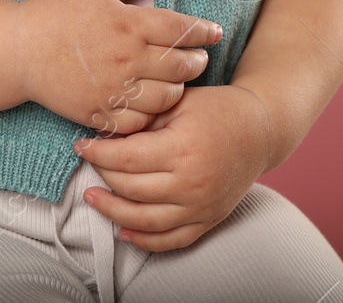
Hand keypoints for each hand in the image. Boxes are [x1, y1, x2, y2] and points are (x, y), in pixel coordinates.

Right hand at [15, 0, 223, 134]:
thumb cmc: (53, 12)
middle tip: (198, 58)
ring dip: (178, 89)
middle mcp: (127, 59)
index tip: (213, 32)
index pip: (181, 29)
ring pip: (167, 98)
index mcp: (129, 24)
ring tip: (177, 82)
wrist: (17, 50)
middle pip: (181, 66)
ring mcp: (114, 89)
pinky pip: (139, 122)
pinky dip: (151, 115)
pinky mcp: (100, 112)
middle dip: (196, 62)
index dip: (203, 31)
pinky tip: (151, 105)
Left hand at [71, 83, 275, 251]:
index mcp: (182, 148)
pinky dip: (144, 240)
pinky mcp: (208, 220)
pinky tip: (123, 230)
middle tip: (89, 162)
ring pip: (145, 221)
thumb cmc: (217, 109)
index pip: (125, 159)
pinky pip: (171, 240)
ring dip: (112, 211)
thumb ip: (143, 118)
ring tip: (92, 197)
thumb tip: (104, 132)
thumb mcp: (178, 101)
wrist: (260, 130)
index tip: (82, 145)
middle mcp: (192, 183)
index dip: (97, 153)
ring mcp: (201, 207)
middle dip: (102, 176)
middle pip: (130, 189)